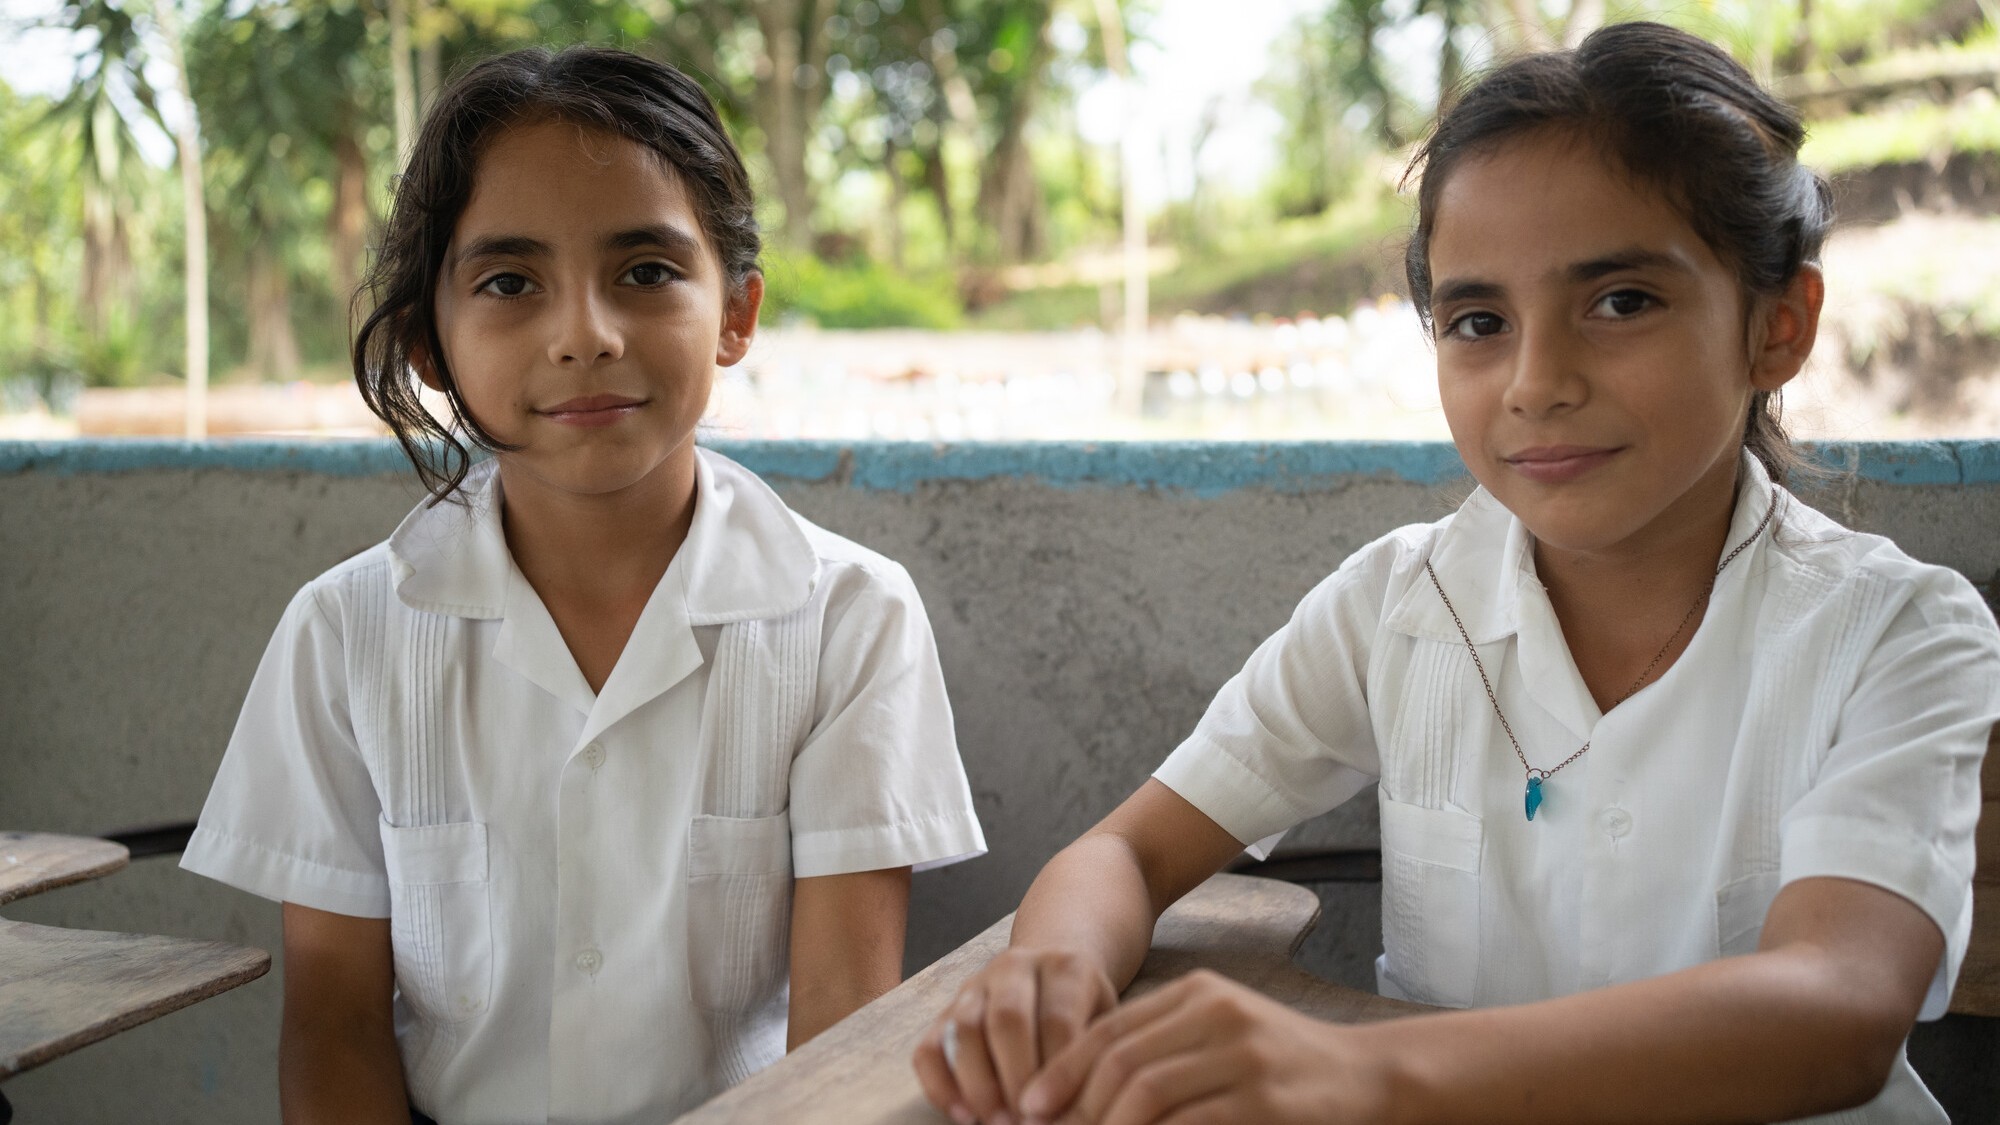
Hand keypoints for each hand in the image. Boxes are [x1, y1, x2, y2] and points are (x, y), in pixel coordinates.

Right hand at [913, 947, 1119, 1124]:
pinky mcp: (945, 1011)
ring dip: (979, 1085)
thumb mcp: (1105, 1021)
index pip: (1057, 1019)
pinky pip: (928, 1047)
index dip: (1055, 1071)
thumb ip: (1092, 1056)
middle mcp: (1015, 966)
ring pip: (964, 1029)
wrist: (1053, 976)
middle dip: (1016, 1079)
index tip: (1057, 1112)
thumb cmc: (1086, 1013)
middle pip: (1007, 1019)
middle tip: (1027, 1124)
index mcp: (1065, 967)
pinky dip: (940, 1085)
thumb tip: (1077, 1110)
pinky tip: (963, 1117)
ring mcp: (974, 986)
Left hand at [1018, 969, 1395, 1124]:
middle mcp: (1217, 1013)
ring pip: (1146, 1094)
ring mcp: (1243, 1055)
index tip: (1029, 1107)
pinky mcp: (1263, 1101)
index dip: (1062, 1072)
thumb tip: (1078, 1089)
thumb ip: (1159, 1046)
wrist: (1365, 1077)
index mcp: (1197, 992)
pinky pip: (1189, 1124)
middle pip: (1119, 1062)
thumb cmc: (1278, 1062)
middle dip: (1074, 1106)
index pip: (1109, 1030)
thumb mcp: (1216, 1032)